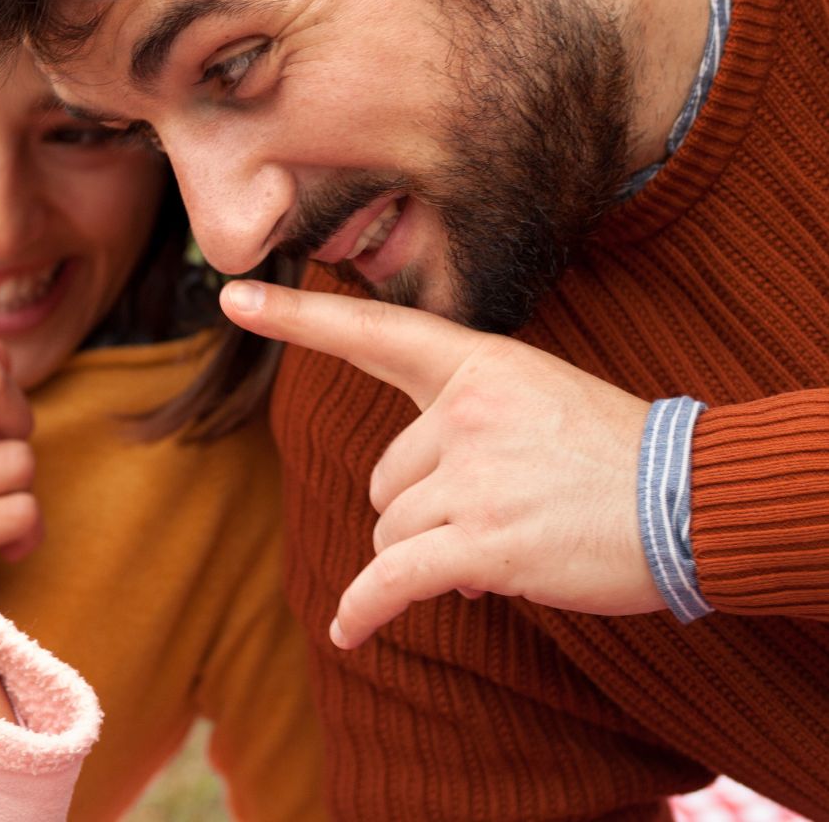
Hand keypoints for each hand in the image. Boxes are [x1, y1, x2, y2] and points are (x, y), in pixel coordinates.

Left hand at [222, 280, 662, 649]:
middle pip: (384, 475)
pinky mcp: (482, 542)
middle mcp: (466, 412)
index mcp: (479, 363)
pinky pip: (393, 578)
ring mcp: (472, 477)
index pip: (376, 331)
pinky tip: (350, 629)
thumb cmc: (619, 457)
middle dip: (420, 510)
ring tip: (506, 544)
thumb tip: (415, 518)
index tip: (231, 297)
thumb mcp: (540, 402)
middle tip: (496, 513)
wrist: (695, 500)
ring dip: (427, 553)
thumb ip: (467, 432)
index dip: (299, 318)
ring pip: (390, 527)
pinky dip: (368, 608)